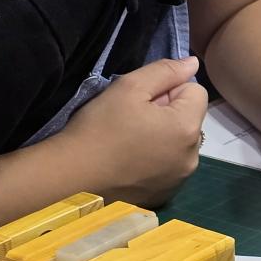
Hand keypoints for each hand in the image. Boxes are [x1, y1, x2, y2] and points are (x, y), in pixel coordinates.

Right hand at [62, 56, 207, 206]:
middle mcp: (192, 157)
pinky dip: (155, 159)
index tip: (142, 101)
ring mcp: (178, 180)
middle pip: (190, 118)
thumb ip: (166, 71)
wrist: (65, 180)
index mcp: (188, 129)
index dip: (169, 90)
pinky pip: (169, 165)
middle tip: (133, 120)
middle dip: (168, 112)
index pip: (196, 92)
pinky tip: (128, 161)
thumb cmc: (99, 129)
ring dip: (163, 136)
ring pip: (180, 142)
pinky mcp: (164, 196)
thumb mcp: (130, 87)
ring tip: (129, 141)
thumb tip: (193, 64)